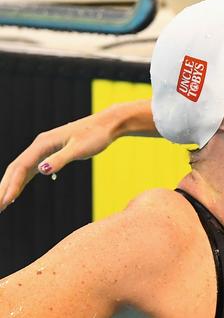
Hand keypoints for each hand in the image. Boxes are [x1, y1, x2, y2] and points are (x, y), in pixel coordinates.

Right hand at [0, 112, 116, 210]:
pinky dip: (21, 182)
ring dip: (9, 187)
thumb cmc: (95, 136)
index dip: (11, 185)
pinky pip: (30, 170)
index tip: (4, 202)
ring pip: (21, 170)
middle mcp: (39, 146)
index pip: (21, 167)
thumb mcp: (79, 149)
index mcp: (43, 144)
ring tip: (1, 205)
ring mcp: (44, 150)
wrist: (107, 125)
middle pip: (15, 169)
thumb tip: (41, 170)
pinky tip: (16, 194)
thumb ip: (60, 159)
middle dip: (3, 188)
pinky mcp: (51, 154)